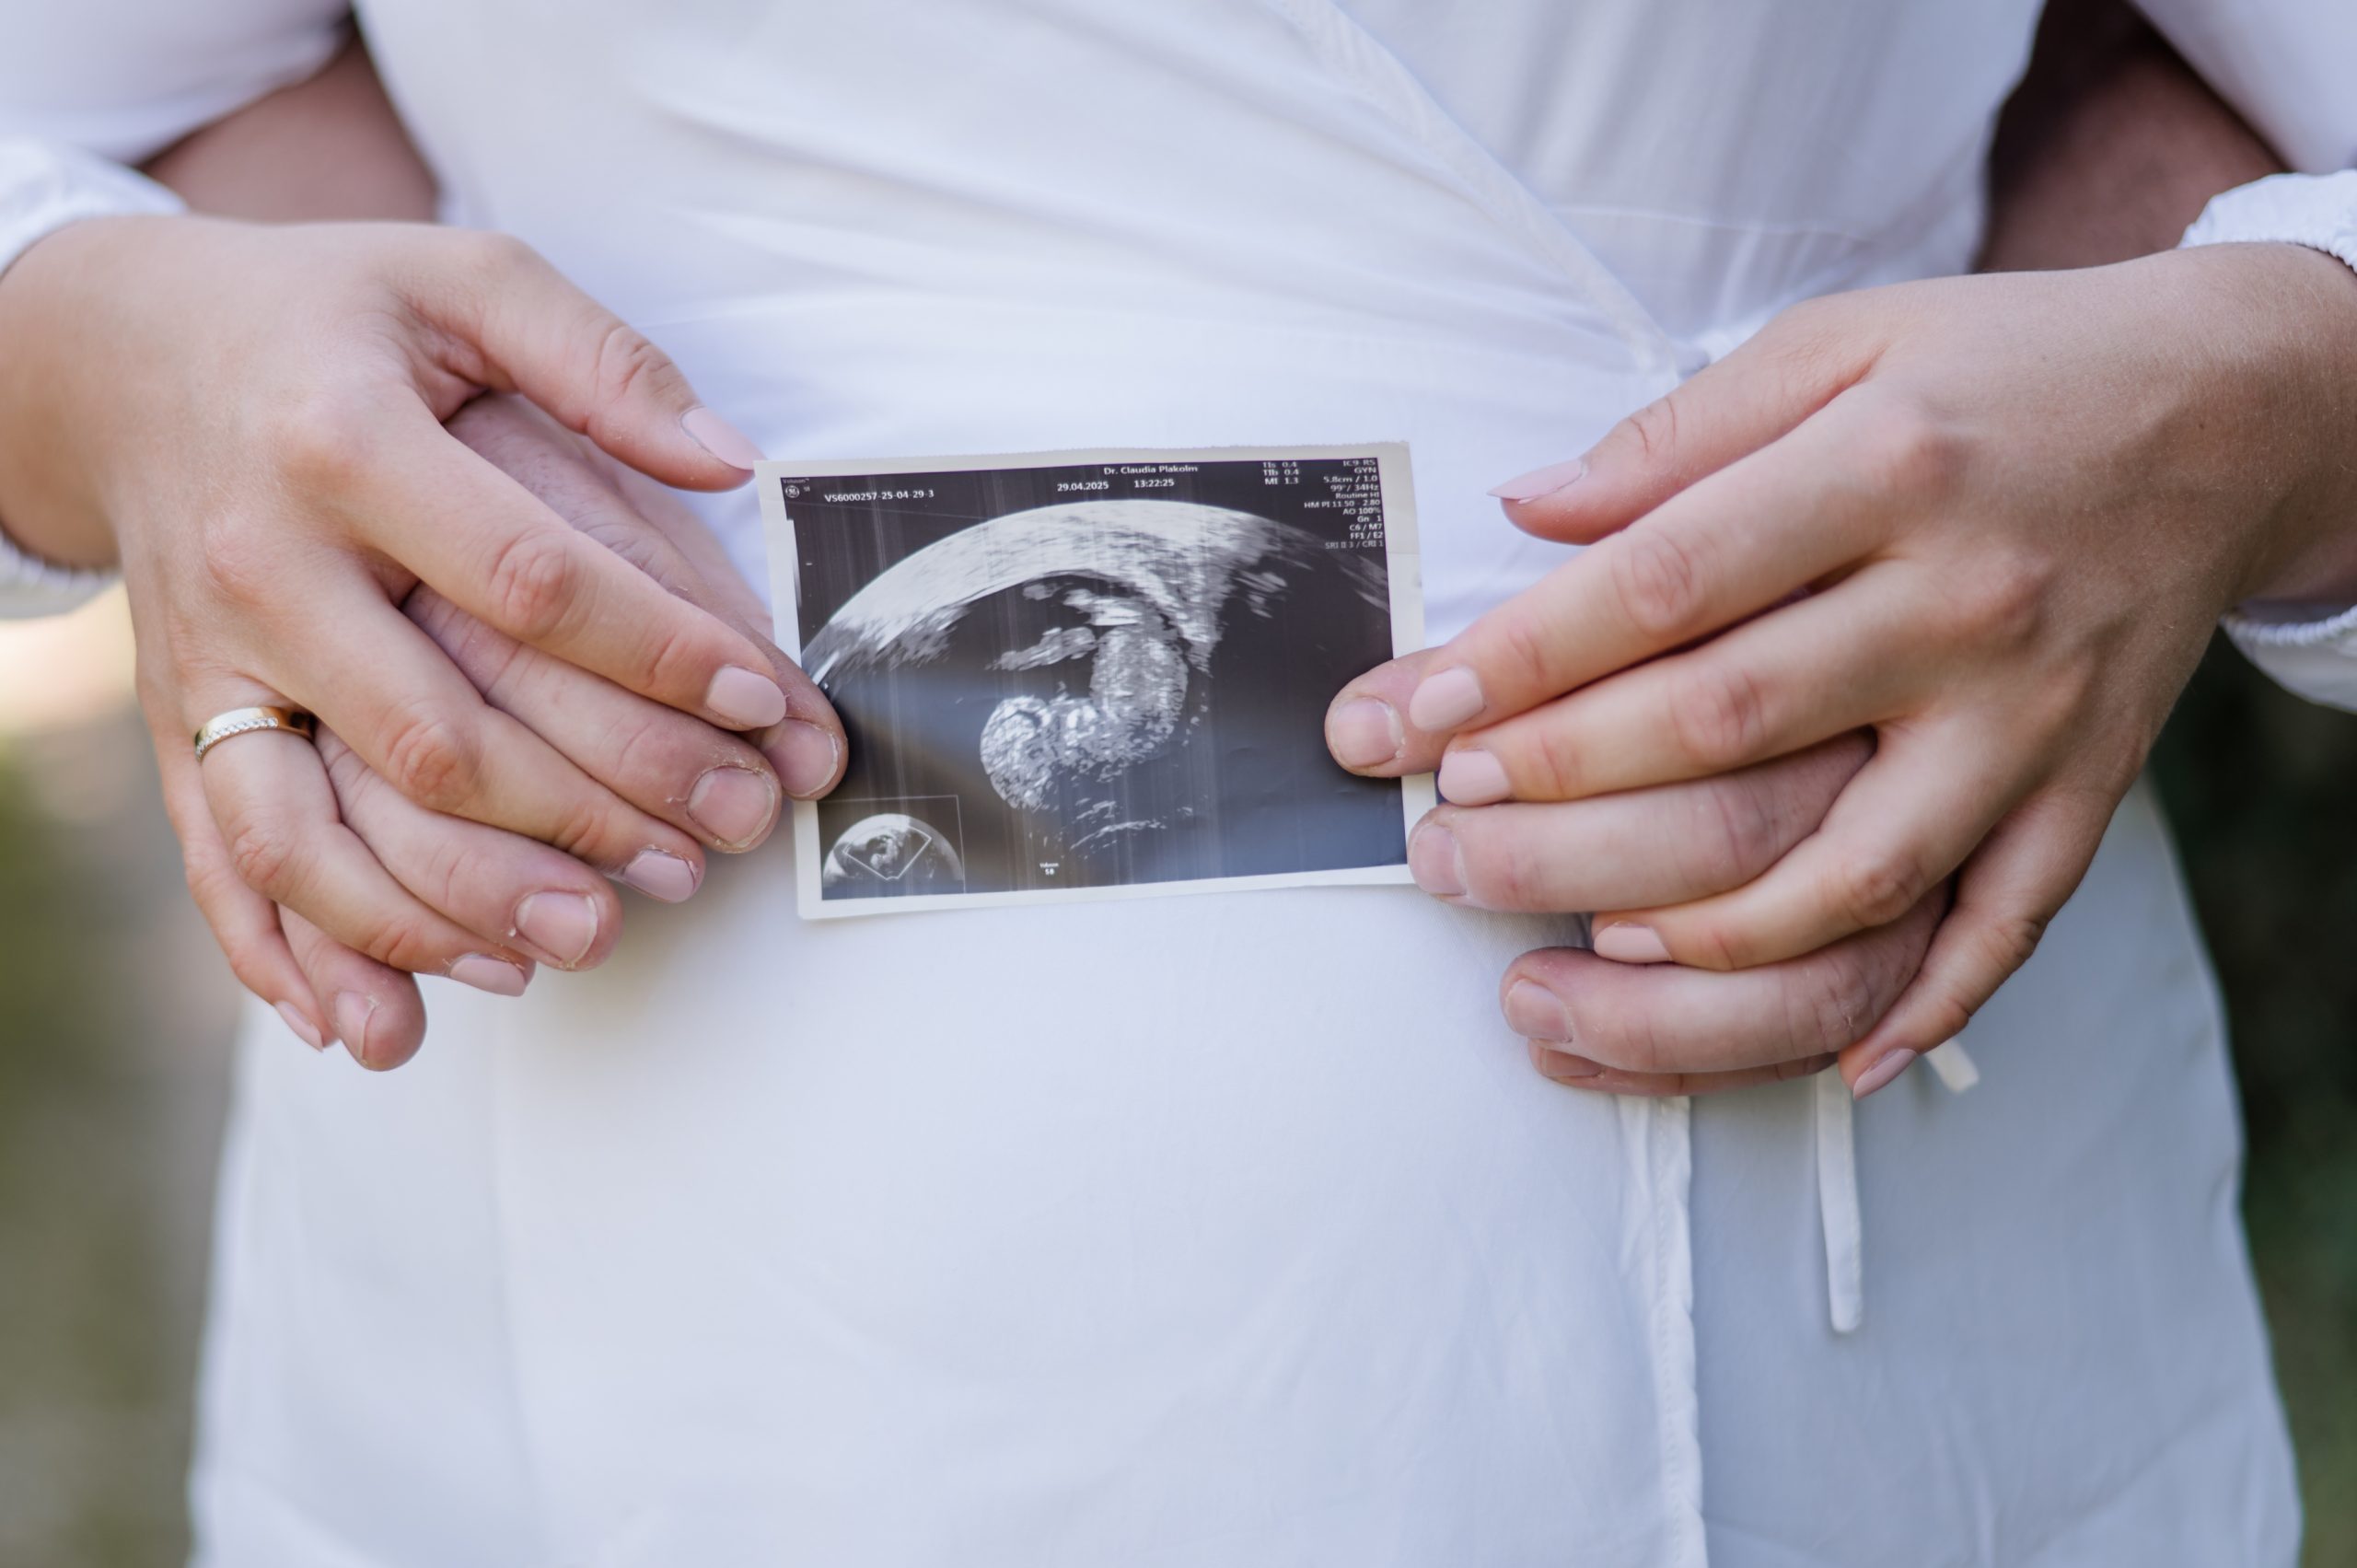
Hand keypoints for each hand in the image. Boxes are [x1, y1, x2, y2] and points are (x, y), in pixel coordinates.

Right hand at [0, 216, 845, 1029]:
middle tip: (715, 849)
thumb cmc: (330, 316)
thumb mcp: (462, 280)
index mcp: (344, 443)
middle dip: (590, 811)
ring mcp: (208, 658)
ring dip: (449, 914)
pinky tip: (376, 1023)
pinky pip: (222, 860)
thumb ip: (600, 359)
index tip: (761, 703)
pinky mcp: (175, 720)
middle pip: (437, 734)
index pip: (529, 578)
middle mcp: (264, 565)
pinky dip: (292, 954)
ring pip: (317, 830)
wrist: (124, 352)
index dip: (660, 652)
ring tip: (582, 944)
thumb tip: (731, 459)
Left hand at [1336, 243, 2356, 1093]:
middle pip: (1724, 727)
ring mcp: (2031, 713)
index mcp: (1885, 466)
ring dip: (1701, 935)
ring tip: (1579, 955)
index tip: (1410, 714)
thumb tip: (1525, 510)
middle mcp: (1963, 602)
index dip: (1521, 660)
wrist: (2234, 409)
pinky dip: (1925, 1007)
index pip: (1664, 583)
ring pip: (1853, 868)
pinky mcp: (2086, 786)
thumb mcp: (1841, 344)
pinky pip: (2007, 926)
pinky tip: (1835, 1060)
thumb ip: (1678, 432)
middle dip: (1554, 795)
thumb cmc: (2000, 371)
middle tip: (1441, 836)